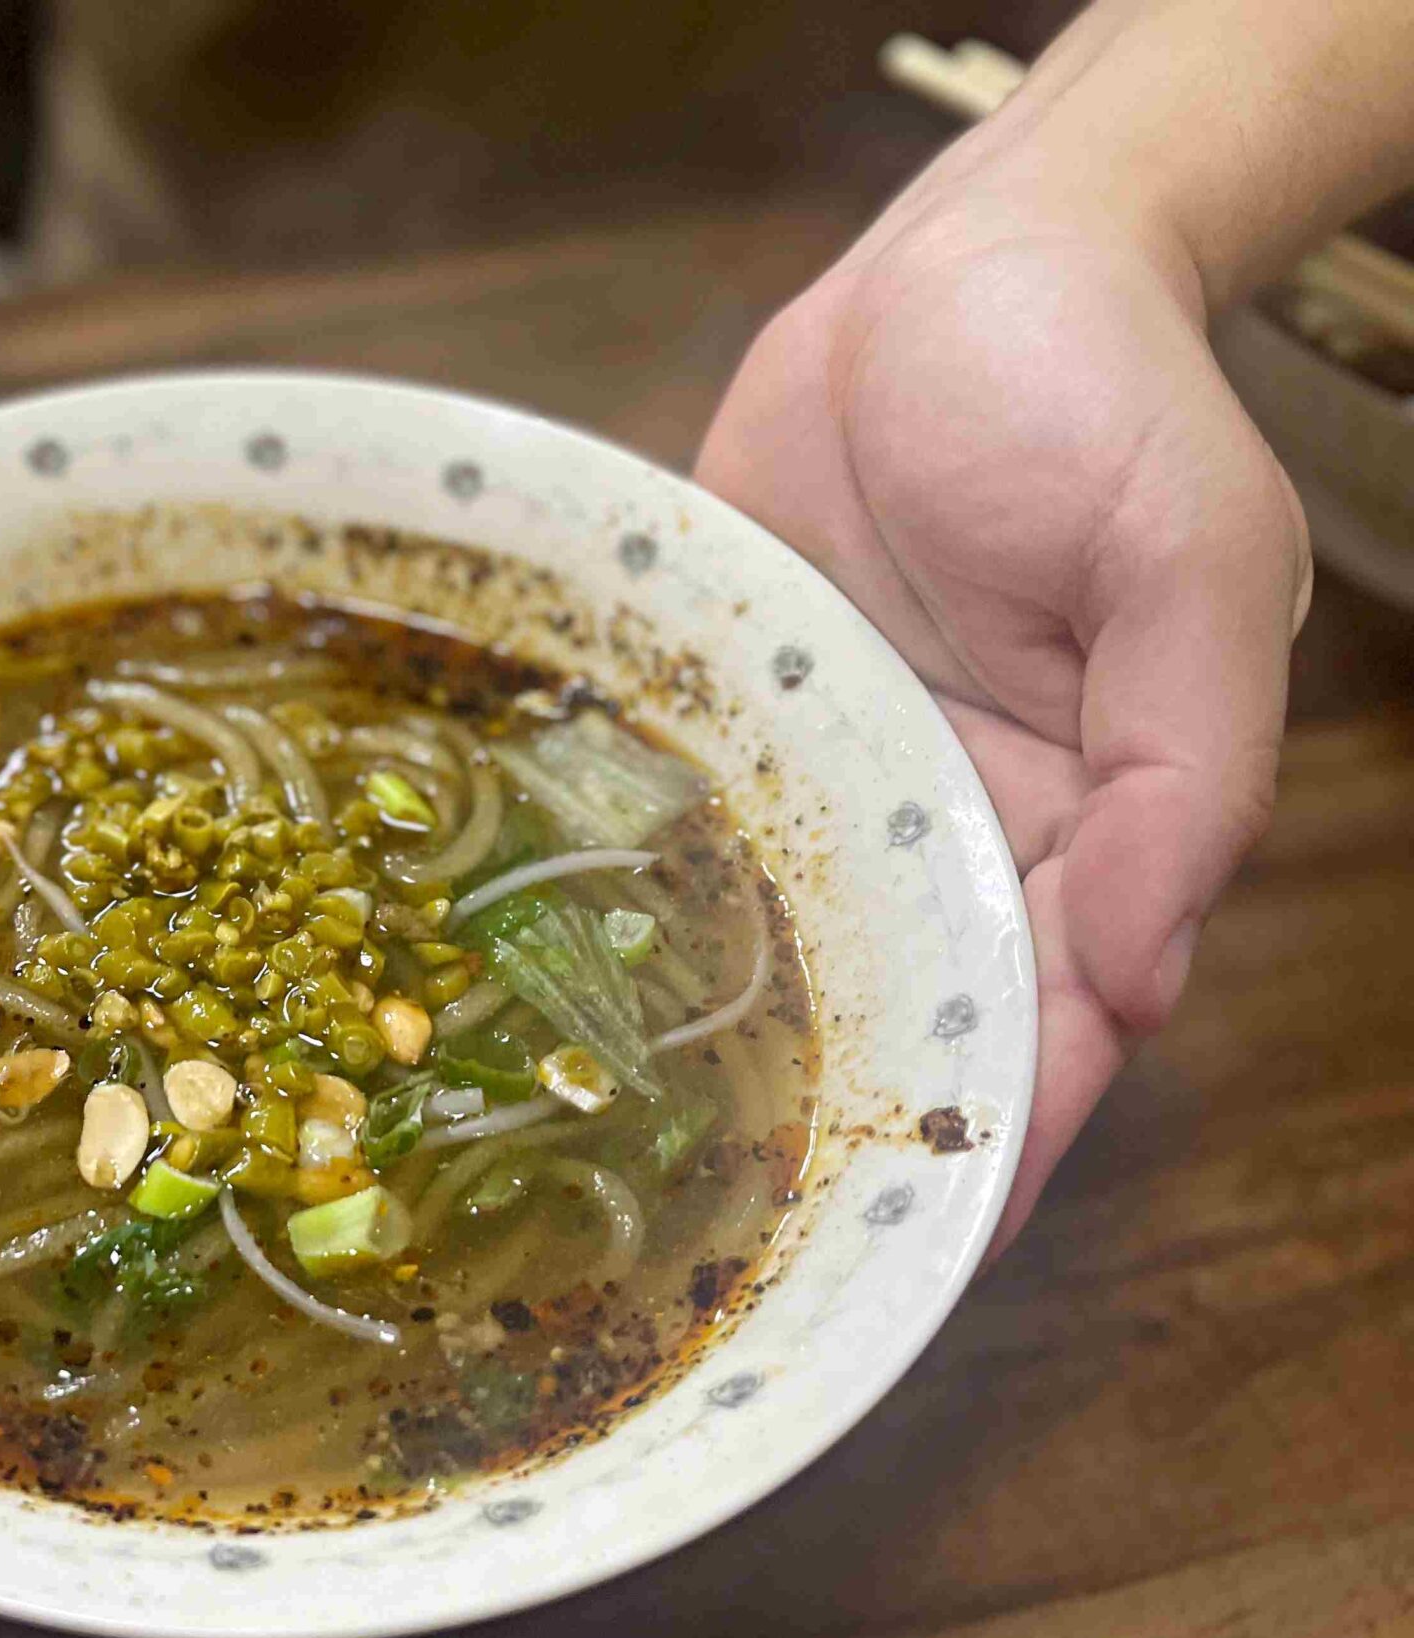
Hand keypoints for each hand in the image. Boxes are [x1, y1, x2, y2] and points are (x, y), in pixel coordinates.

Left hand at [698, 177, 1309, 1245]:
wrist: (967, 261)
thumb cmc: (1103, 393)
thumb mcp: (1194, 563)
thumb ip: (1185, 767)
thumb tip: (1143, 968)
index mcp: (1086, 819)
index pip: (1051, 1020)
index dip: (995, 1140)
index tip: (915, 1264)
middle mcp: (954, 821)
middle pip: (901, 1008)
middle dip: (840, 1127)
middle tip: (738, 1260)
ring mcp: (834, 771)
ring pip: (785, 939)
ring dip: (728, 1046)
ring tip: (626, 1171)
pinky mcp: (737, 710)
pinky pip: (692, 822)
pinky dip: (642, 902)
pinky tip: (554, 985)